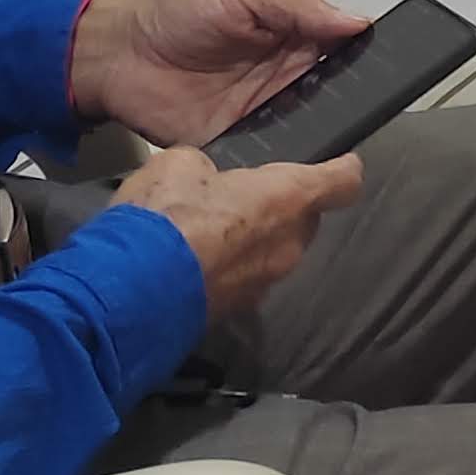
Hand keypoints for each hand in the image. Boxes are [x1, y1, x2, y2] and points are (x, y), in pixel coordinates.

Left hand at [67, 0, 372, 145]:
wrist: (119, 55)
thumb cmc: (179, 13)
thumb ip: (298, 9)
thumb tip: (357, 21)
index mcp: (290, 40)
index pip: (340, 53)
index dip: (366, 61)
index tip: (394, 70)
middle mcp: (283, 80)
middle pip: (332, 97)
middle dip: (352, 105)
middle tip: (372, 112)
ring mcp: (262, 116)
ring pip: (307, 130)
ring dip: (322, 134)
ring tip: (342, 142)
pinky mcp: (236, 145)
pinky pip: (269, 156)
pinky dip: (283, 161)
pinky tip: (300, 166)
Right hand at [109, 143, 365, 322]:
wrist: (132, 292)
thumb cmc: (167, 214)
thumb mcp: (181, 163)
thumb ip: (208, 168)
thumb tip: (204, 180)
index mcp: (288, 199)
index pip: (343, 182)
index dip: (342, 169)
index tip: (340, 163)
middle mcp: (290, 244)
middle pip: (304, 219)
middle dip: (281, 207)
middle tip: (242, 195)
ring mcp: (267, 283)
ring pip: (275, 251)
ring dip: (254, 240)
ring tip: (211, 230)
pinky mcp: (239, 311)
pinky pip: (247, 278)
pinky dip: (231, 268)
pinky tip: (195, 261)